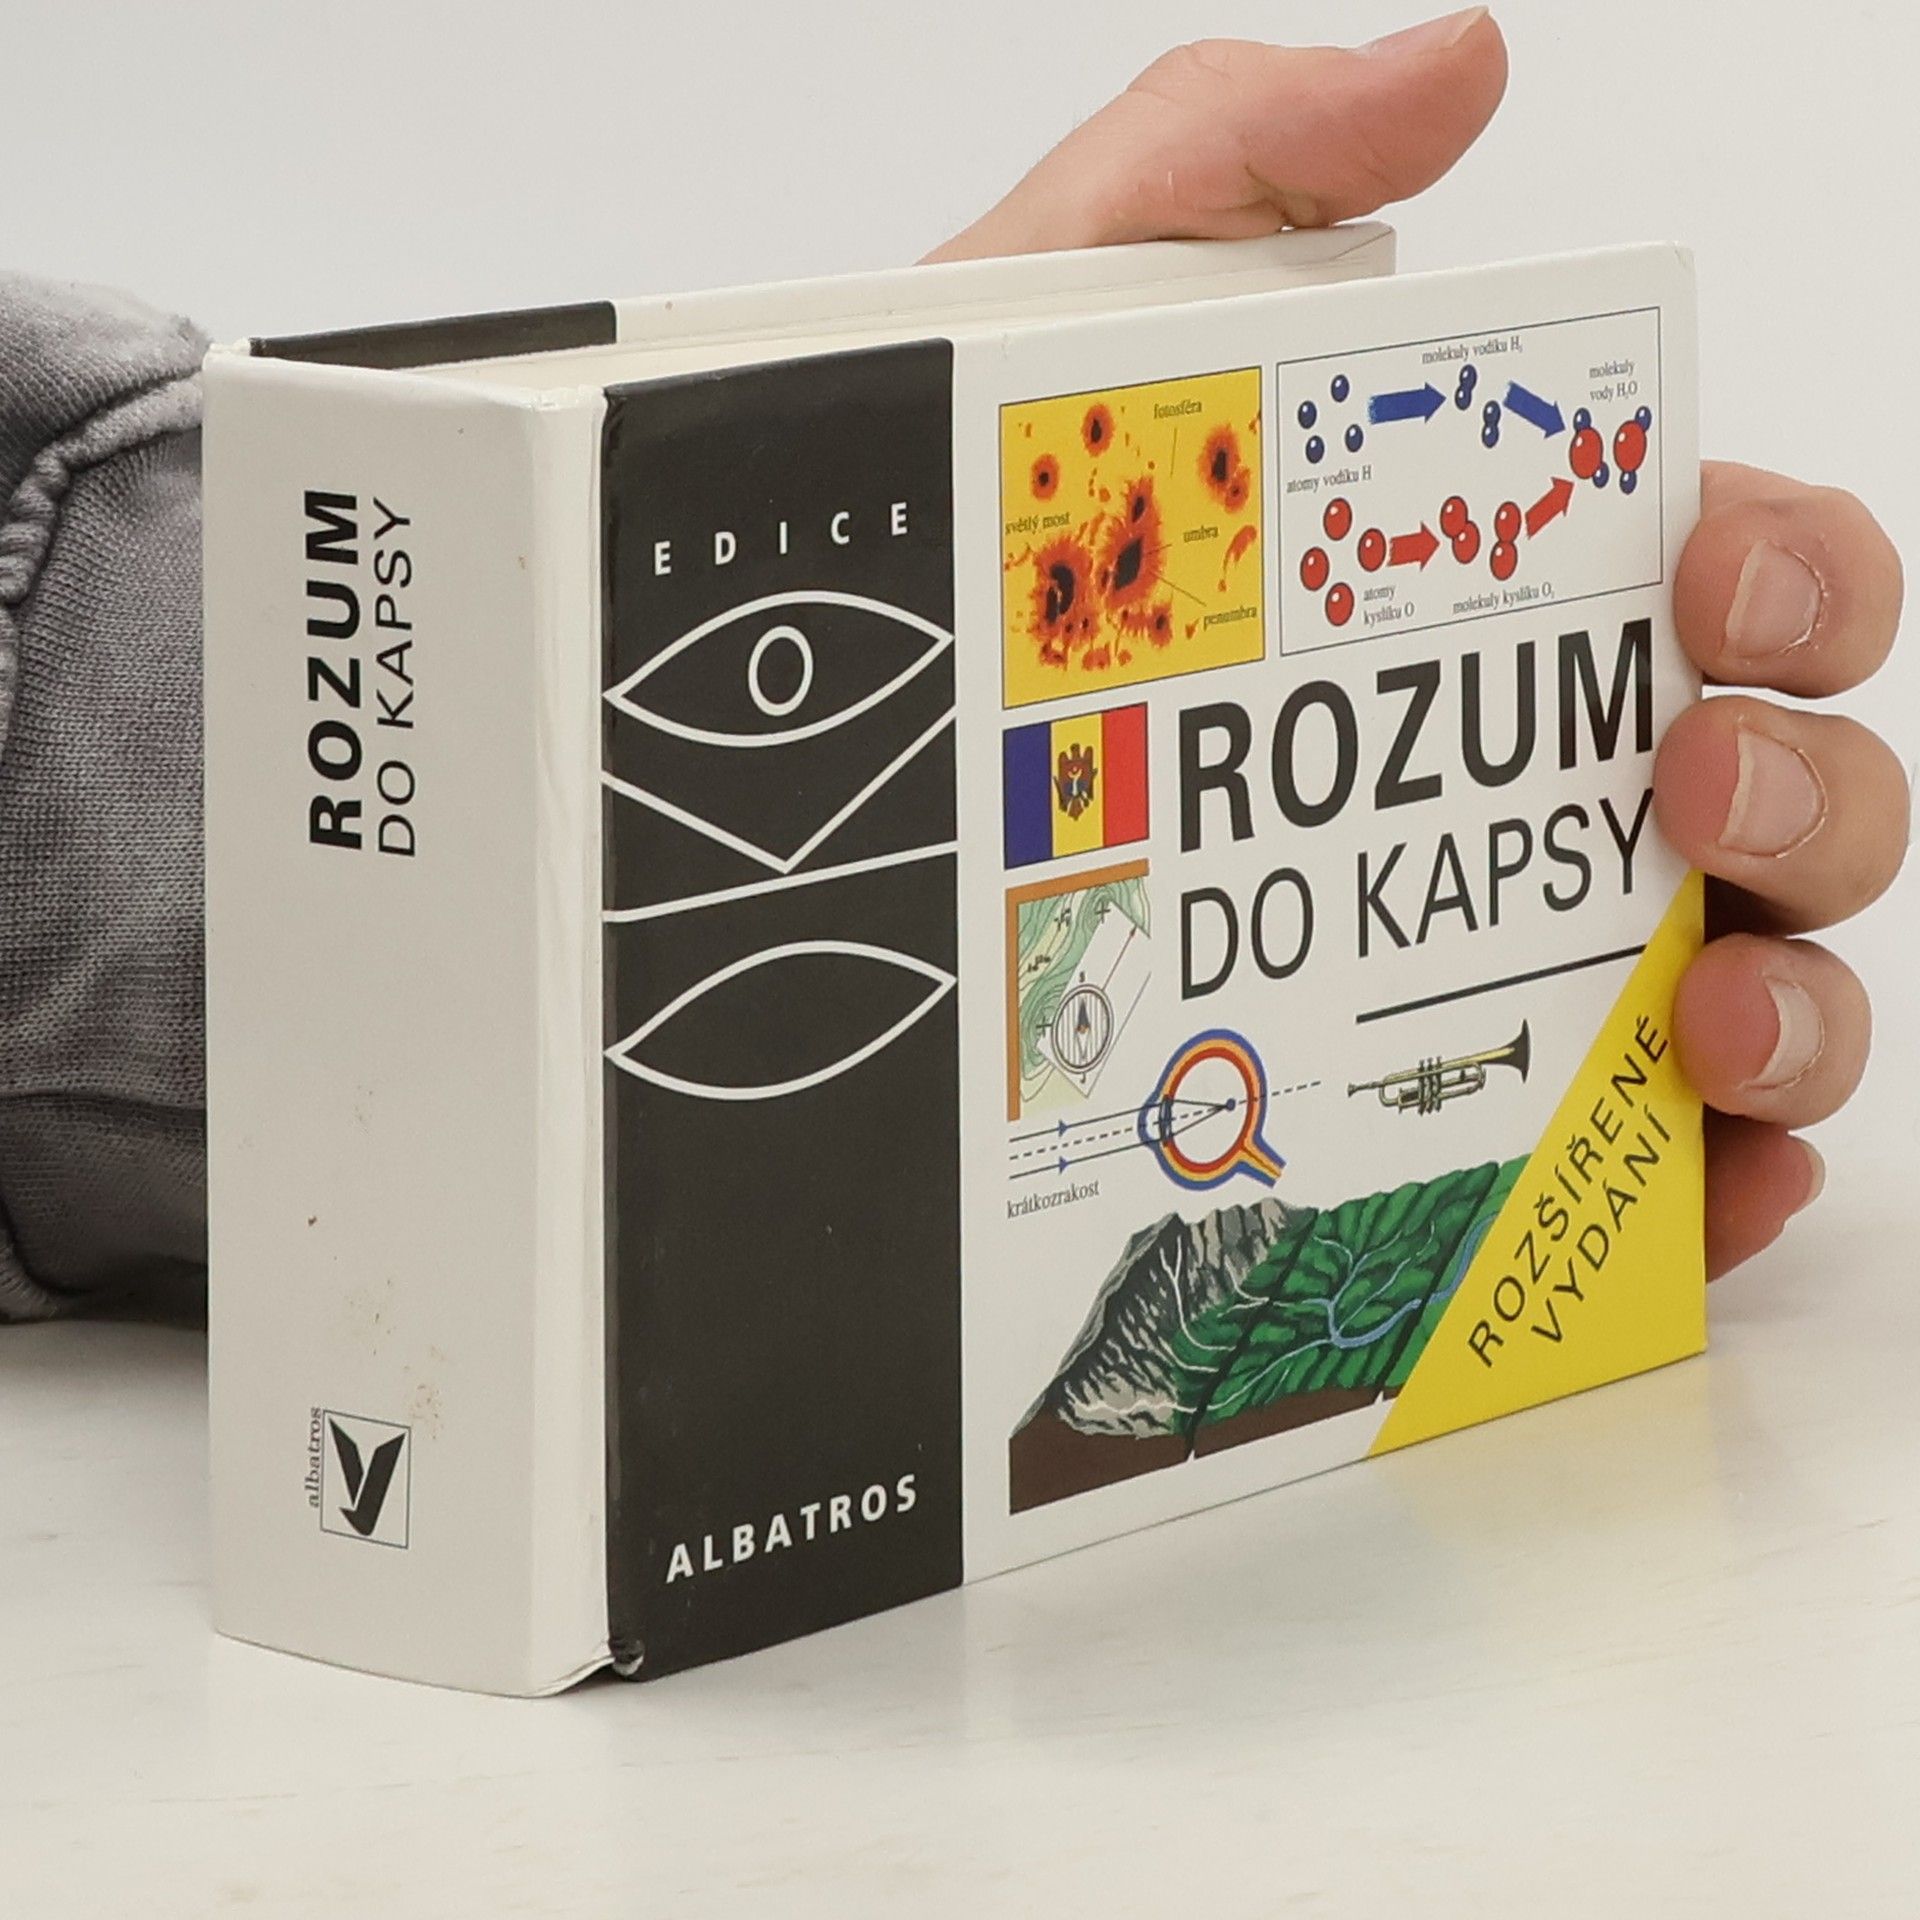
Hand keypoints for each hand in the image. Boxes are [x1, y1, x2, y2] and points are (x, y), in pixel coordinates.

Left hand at [926, 7, 1908, 1278]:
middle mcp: (1556, 784)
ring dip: (1794, 1000)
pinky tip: (1692, 1186)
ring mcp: (1532, 961)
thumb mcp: (1066, 341)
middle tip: (1685, 782)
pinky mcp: (1478, 1125)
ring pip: (1775, 981)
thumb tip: (1451, 66)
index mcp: (1511, 610)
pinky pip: (1660, 1169)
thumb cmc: (981, 576)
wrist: (836, 789)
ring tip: (1698, 1008)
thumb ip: (1237, 168)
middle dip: (1815, 778)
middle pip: (1807, 782)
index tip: (1698, 578)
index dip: (1796, 569)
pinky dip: (1712, 1183)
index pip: (1754, 576)